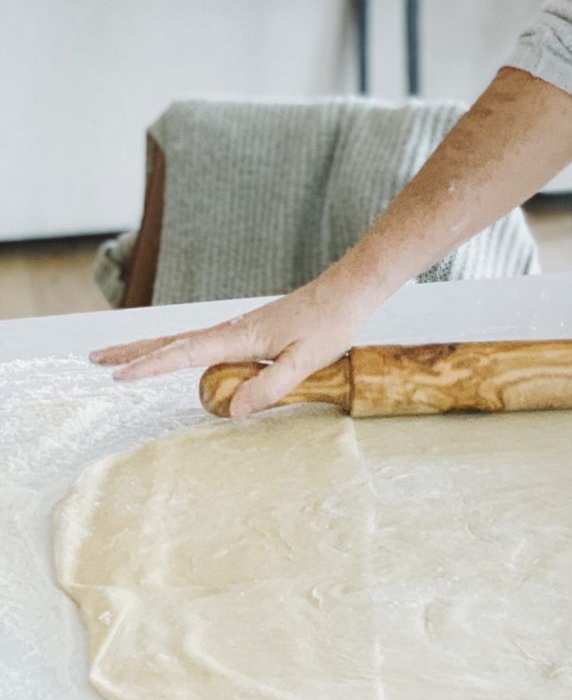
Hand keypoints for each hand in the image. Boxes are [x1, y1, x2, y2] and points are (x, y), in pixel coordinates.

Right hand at [90, 267, 376, 417]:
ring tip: (120, 360)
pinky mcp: (249, 331)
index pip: (185, 353)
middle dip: (133, 350)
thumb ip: (271, 385)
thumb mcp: (306, 359)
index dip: (151, 366)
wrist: (349, 290)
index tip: (118, 375)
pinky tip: (176, 358)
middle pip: (173, 341)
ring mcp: (239, 329)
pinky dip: (178, 349)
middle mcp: (233, 329)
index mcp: (240, 336)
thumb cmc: (331, 322)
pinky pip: (204, 344)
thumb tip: (232, 410)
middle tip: (94, 358)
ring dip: (151, 349)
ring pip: (185, 341)